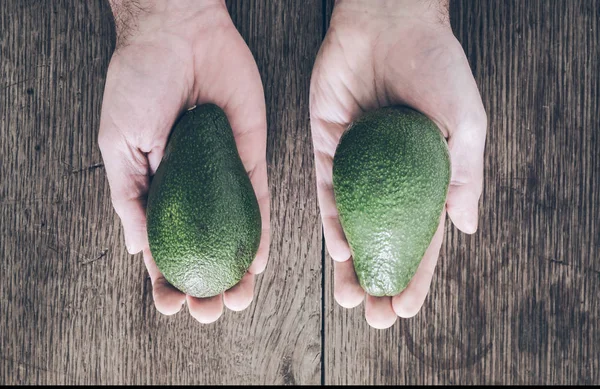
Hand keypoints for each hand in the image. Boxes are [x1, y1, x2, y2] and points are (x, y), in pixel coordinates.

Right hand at [98, 0, 269, 322]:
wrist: (178, 34)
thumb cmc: (139, 83)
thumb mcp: (119, 146)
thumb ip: (129, 198)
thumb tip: (136, 250)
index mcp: (157, 187)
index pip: (164, 245)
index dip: (167, 280)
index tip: (172, 305)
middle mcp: (193, 187)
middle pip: (204, 248)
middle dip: (207, 285)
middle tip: (209, 312)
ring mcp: (222, 174)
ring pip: (234, 234)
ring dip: (236, 271)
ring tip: (237, 300)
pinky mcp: (250, 155)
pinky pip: (259, 200)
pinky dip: (261, 233)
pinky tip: (259, 262)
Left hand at [309, 0, 486, 327]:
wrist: (391, 22)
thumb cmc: (436, 65)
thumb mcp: (465, 122)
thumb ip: (466, 176)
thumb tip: (466, 229)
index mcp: (426, 175)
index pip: (422, 237)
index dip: (416, 275)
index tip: (406, 308)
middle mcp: (389, 176)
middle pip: (383, 239)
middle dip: (379, 279)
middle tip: (373, 317)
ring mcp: (358, 165)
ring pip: (352, 225)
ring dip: (351, 263)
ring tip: (351, 298)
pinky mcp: (328, 147)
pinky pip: (327, 192)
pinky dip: (330, 222)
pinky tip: (335, 251)